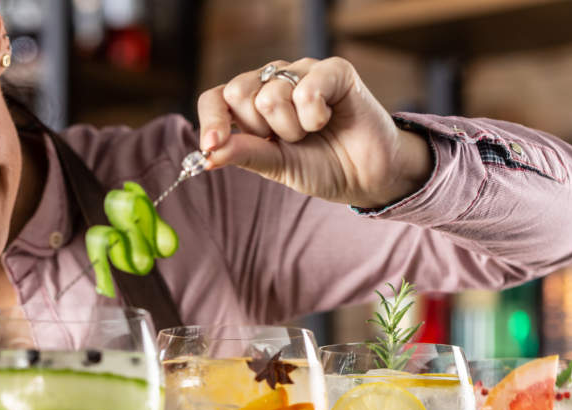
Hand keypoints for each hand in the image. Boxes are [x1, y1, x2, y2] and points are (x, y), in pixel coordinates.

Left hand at [197, 57, 431, 208]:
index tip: (211, 146)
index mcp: (252, 106)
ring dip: (292, 128)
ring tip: (312, 133)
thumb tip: (205, 155)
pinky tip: (329, 120)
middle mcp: (273, 83)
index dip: (211, 120)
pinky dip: (315, 116)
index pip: (215, 99)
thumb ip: (243, 154)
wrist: (365, 176)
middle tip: (287, 141)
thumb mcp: (276, 166)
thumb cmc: (320, 167)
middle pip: (238, 93)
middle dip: (260, 129)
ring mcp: (302, 73)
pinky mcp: (334, 70)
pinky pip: (307, 89)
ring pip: (270, 95)